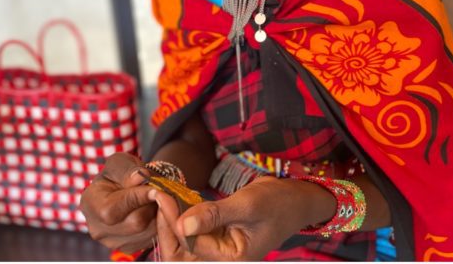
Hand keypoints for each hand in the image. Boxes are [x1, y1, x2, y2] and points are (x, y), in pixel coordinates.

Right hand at [79, 152, 157, 253]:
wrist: (122, 189)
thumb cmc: (119, 173)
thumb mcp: (120, 163)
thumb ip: (128, 169)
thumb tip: (139, 177)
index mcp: (90, 204)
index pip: (112, 209)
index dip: (136, 199)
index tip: (155, 189)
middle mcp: (98, 229)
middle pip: (134, 223)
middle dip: (151, 205)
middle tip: (159, 191)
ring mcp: (113, 243)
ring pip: (147, 232)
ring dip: (158, 214)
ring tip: (154, 199)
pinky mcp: (129, 248)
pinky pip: (152, 238)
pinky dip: (158, 224)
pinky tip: (153, 211)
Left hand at [154, 176, 324, 260]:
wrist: (294, 200)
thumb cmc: (277, 203)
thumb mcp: (247, 205)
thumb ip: (215, 215)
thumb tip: (184, 224)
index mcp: (232, 259)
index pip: (190, 245)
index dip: (172, 221)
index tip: (162, 195)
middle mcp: (222, 259)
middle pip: (180, 252)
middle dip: (165, 226)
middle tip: (158, 196)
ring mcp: (217, 249)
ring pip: (182, 241)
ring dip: (170, 220)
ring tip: (163, 194)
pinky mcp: (214, 237)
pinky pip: (190, 231)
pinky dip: (180, 216)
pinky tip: (173, 198)